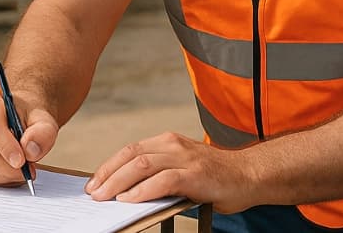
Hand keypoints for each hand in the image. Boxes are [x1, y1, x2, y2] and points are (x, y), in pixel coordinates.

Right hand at [0, 86, 59, 185]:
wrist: (22, 116)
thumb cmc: (30, 115)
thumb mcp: (44, 119)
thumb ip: (42, 132)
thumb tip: (30, 150)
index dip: (5, 146)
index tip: (22, 161)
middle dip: (6, 166)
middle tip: (27, 171)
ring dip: (2, 174)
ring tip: (22, 172)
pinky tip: (11, 173)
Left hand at [85, 132, 257, 212]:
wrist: (249, 175)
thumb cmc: (215, 176)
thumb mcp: (183, 168)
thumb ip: (159, 173)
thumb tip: (127, 190)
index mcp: (168, 141)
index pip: (130, 150)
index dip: (109, 166)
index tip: (94, 183)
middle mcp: (174, 145)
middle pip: (131, 155)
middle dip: (108, 175)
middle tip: (93, 193)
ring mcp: (185, 158)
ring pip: (142, 165)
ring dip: (119, 183)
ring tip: (105, 198)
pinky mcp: (195, 174)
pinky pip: (163, 180)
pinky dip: (142, 190)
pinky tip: (130, 200)